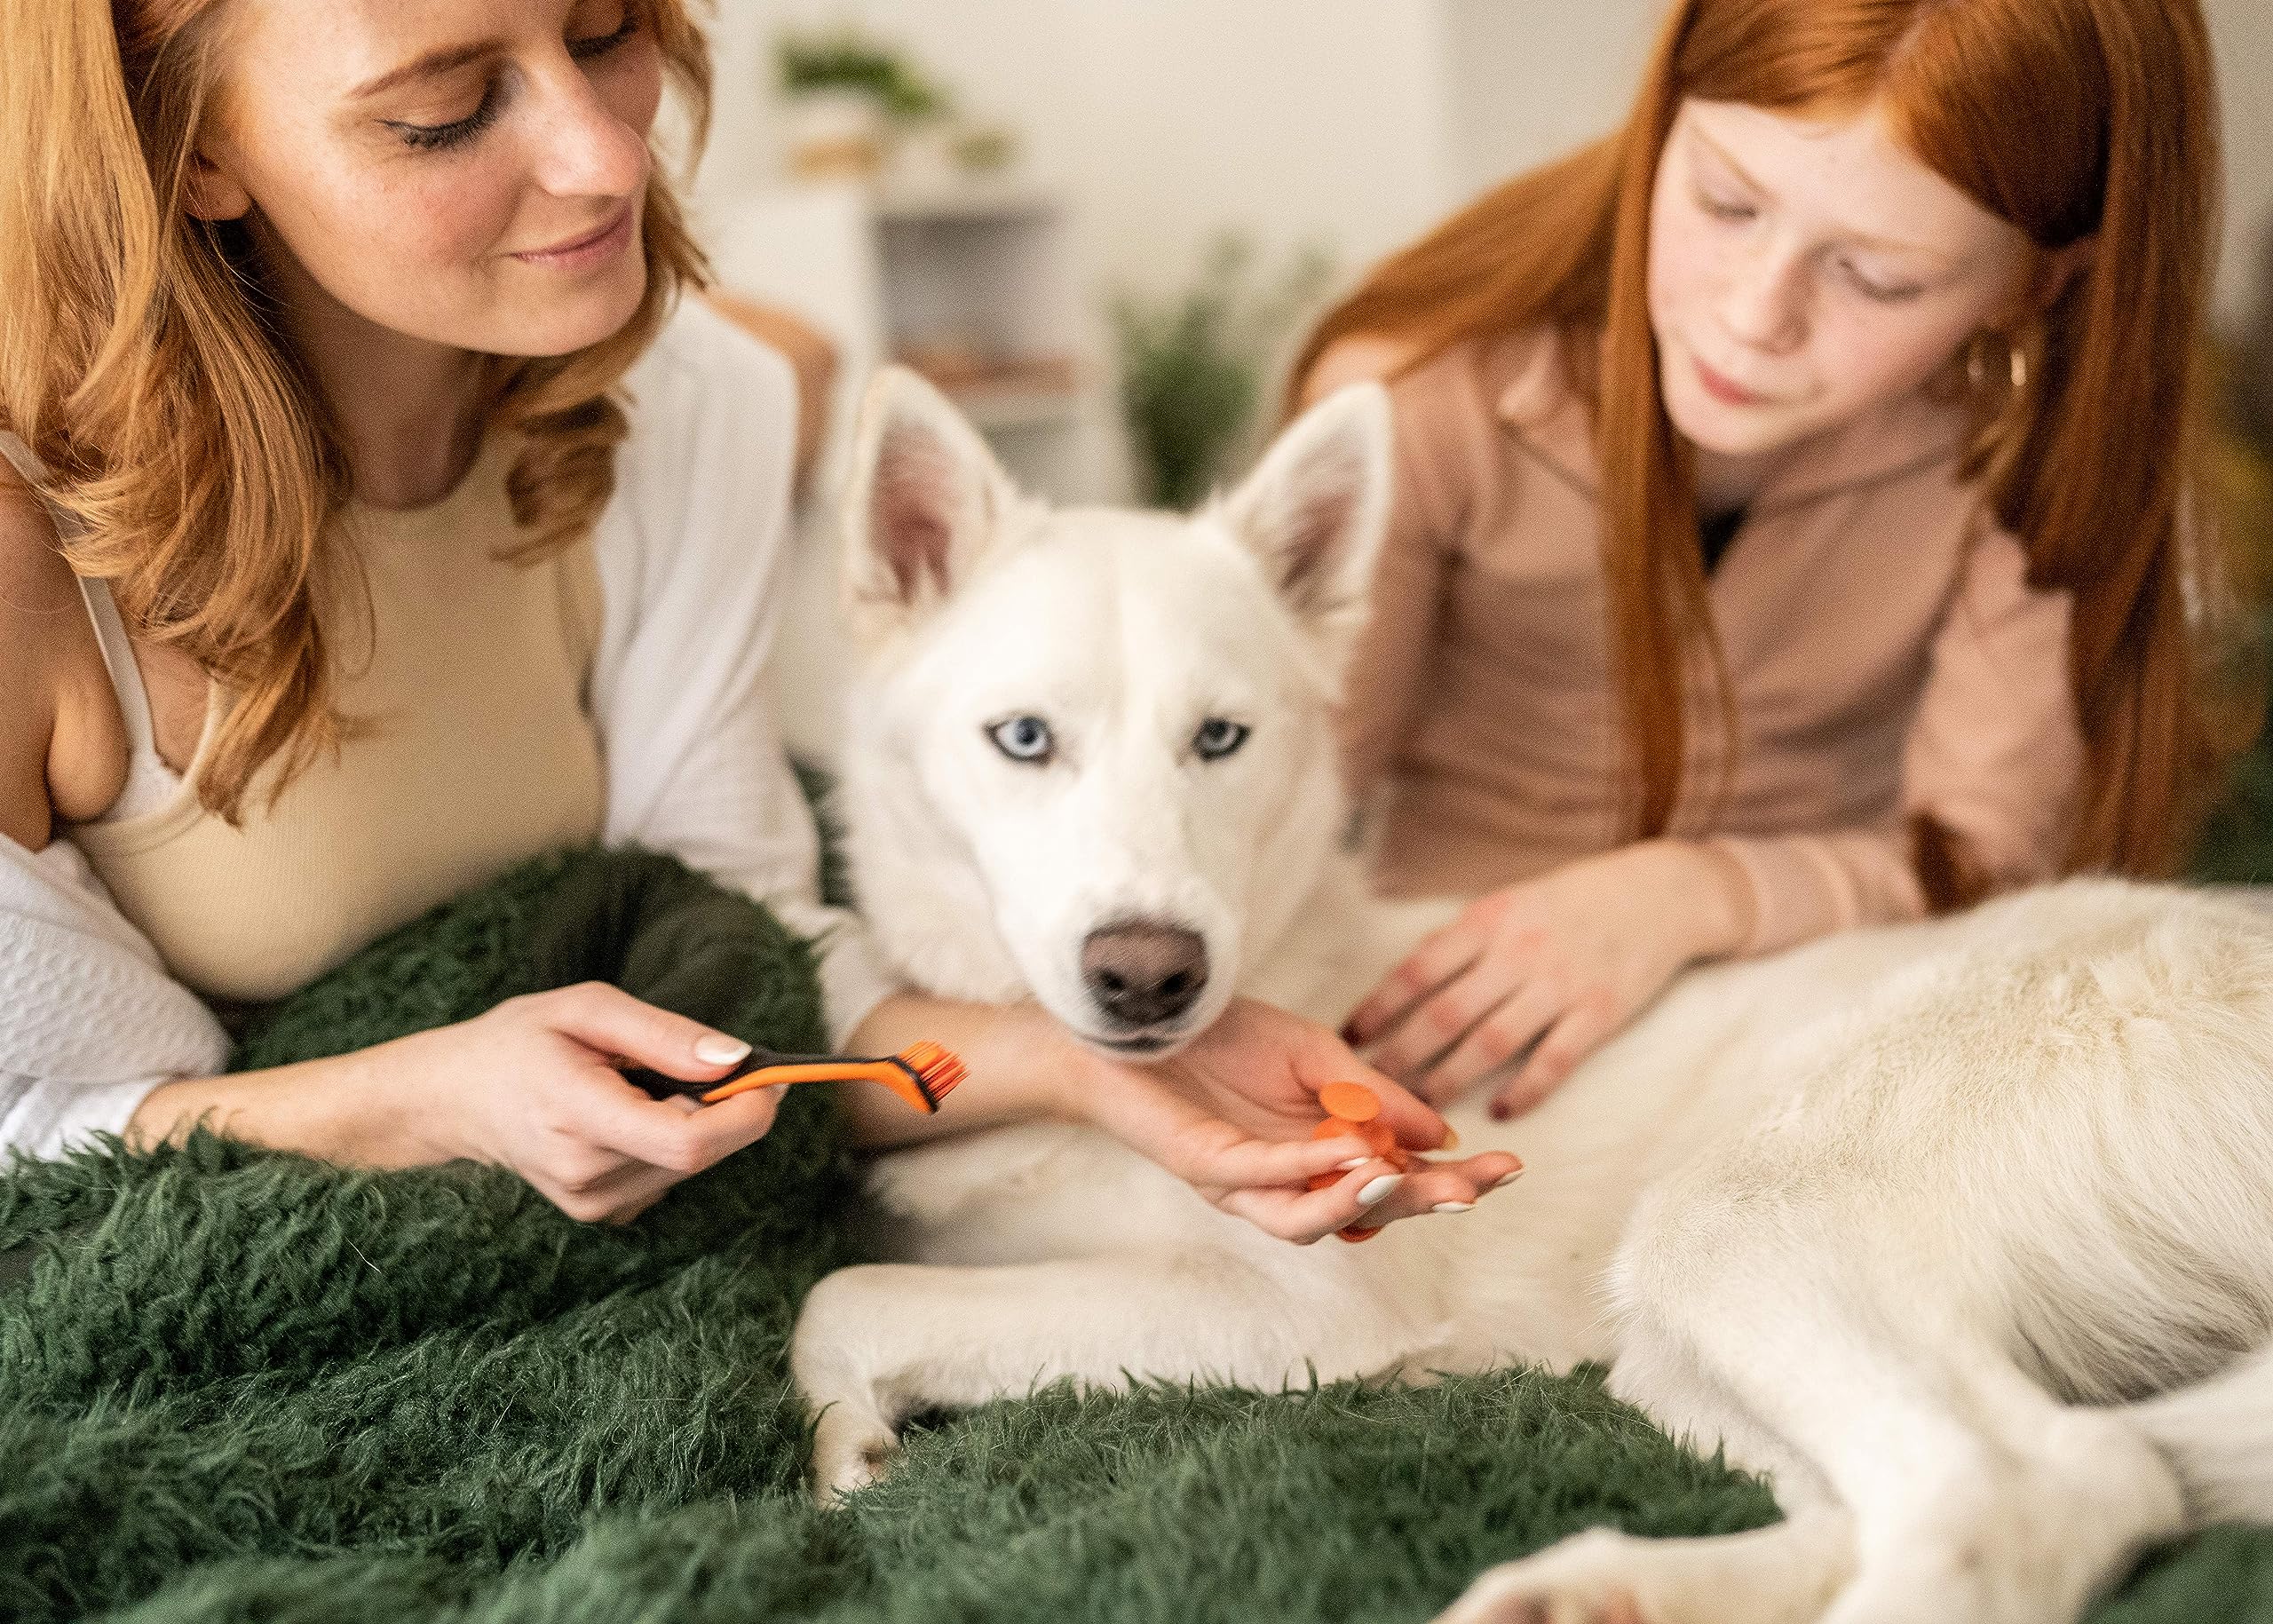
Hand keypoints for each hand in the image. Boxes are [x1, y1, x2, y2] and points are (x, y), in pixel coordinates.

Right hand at [133, 982, 791, 1222]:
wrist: (447, 1100)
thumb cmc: (516, 1042)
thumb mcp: (587, 1009)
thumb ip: (665, 1035)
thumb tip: (739, 1059)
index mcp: (579, 1117)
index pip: (689, 1142)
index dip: (747, 1113)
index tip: (773, 1075)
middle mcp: (587, 1176)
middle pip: (702, 1155)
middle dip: (731, 1108)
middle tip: (715, 1060)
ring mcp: (592, 1203)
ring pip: (690, 1166)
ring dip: (698, 1121)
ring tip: (645, 1081)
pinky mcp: (598, 1212)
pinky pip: (667, 1175)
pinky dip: (672, 1139)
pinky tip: (631, 1111)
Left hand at [1070, 997, 1524, 1243]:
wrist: (1140, 1021)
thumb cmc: (1222, 1036)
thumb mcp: (1315, 1053)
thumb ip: (1372, 1093)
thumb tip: (1441, 1132)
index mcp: (1322, 1154)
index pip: (1399, 1178)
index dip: (1453, 1179)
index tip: (1509, 1167)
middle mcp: (1288, 1181)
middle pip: (1366, 1212)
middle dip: (1424, 1202)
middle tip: (1474, 1188)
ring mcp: (1246, 1182)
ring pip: (1312, 1220)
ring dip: (1362, 1201)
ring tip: (1407, 1177)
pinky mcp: (1206, 1167)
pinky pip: (1262, 1179)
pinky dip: (1307, 1168)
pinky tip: (1348, 1152)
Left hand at [1345, 841, 1749, 1117]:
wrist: (1659, 893)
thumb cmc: (1571, 902)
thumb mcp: (1509, 903)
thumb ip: (1462, 942)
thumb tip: (1403, 987)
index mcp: (1488, 921)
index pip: (1418, 970)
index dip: (1379, 1007)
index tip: (1347, 1038)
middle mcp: (1518, 952)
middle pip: (1445, 1014)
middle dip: (1401, 1056)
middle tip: (1368, 1093)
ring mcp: (1560, 984)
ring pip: (1491, 1043)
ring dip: (1449, 1079)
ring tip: (1421, 1109)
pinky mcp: (1599, 1012)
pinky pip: (1553, 1059)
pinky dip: (1525, 1089)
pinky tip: (1499, 1111)